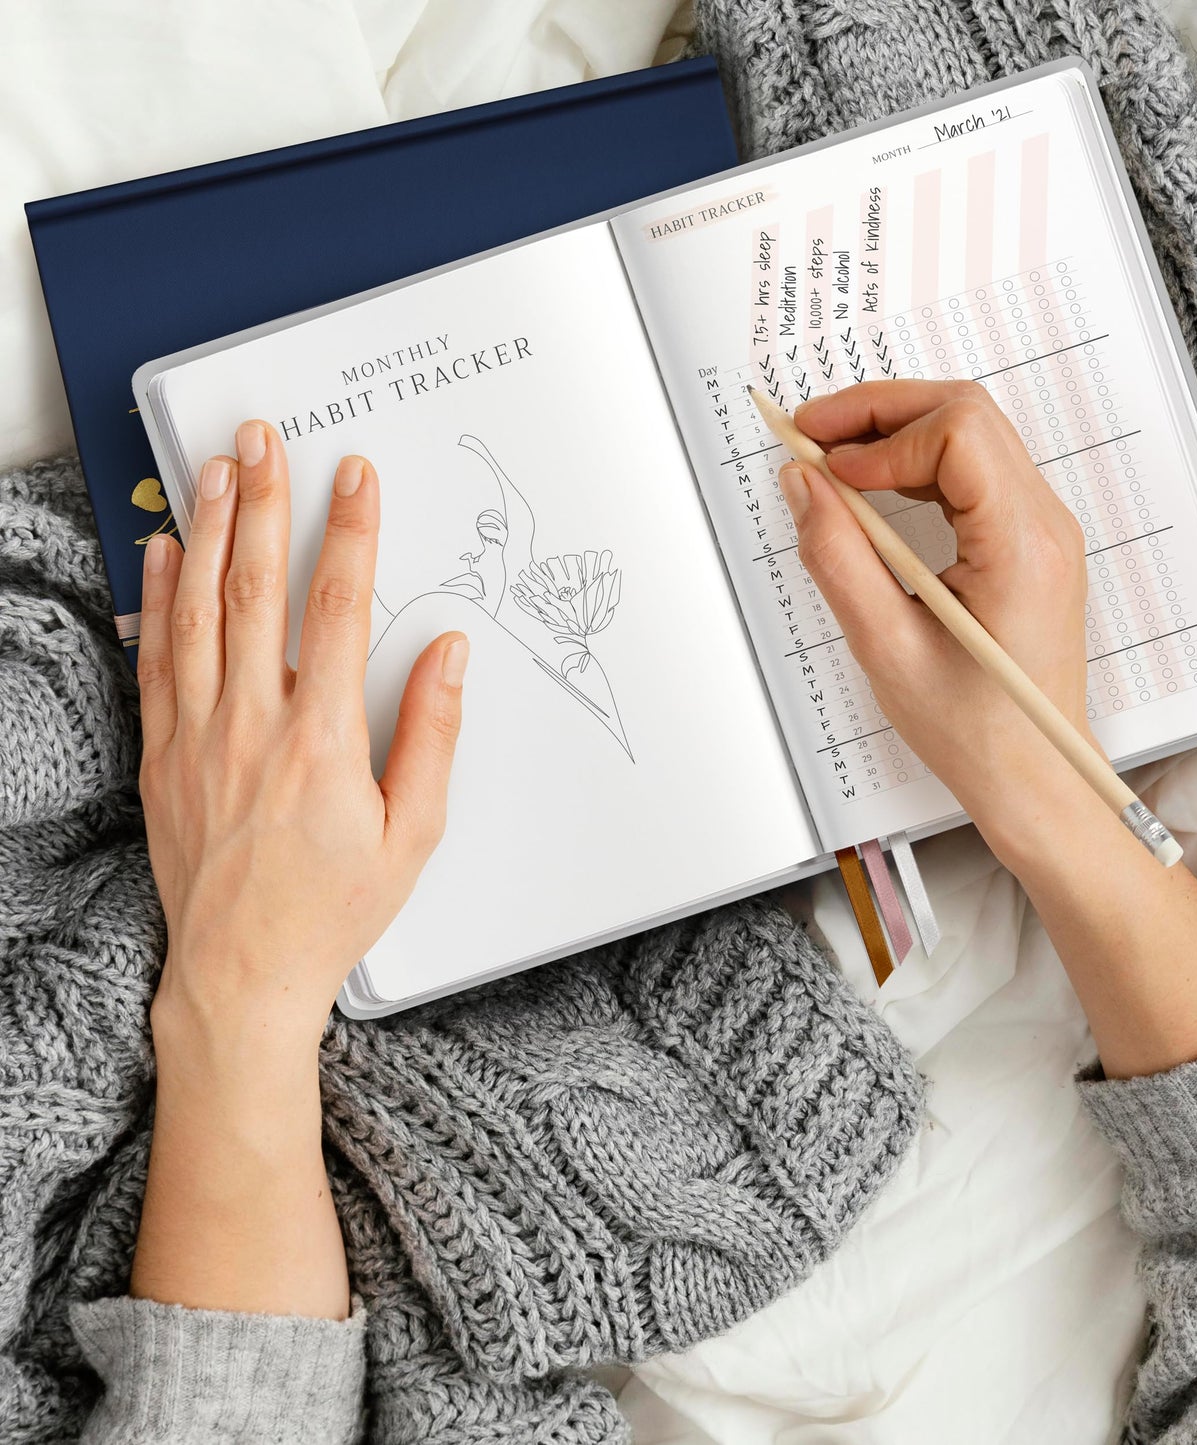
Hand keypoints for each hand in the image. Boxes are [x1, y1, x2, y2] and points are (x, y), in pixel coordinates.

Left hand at [137, 419, 467, 1053]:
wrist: (241, 973)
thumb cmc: (331, 908)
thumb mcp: (413, 833)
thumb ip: (431, 735)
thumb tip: (445, 655)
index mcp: (321, 743)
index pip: (336, 611)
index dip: (348, 534)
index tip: (353, 479)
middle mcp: (251, 727)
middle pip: (256, 591)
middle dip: (265, 505)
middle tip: (264, 441)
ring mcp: (196, 738)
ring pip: (197, 612)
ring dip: (210, 534)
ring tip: (216, 471)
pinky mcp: (162, 755)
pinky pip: (155, 660)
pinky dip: (158, 599)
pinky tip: (166, 552)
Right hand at [782, 379, 1091, 847]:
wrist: (1035, 777)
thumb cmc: (977, 732)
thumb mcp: (888, 648)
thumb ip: (839, 558)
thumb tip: (805, 485)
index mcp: (1022, 548)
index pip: (959, 433)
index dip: (882, 435)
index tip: (827, 467)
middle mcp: (1045, 526)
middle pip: (966, 415)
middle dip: (881, 413)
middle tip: (811, 433)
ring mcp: (1042, 530)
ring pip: (969, 435)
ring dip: (896, 433)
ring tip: (831, 457)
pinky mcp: (1027, 542)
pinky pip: (973, 472)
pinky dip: (916, 464)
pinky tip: (871, 488)